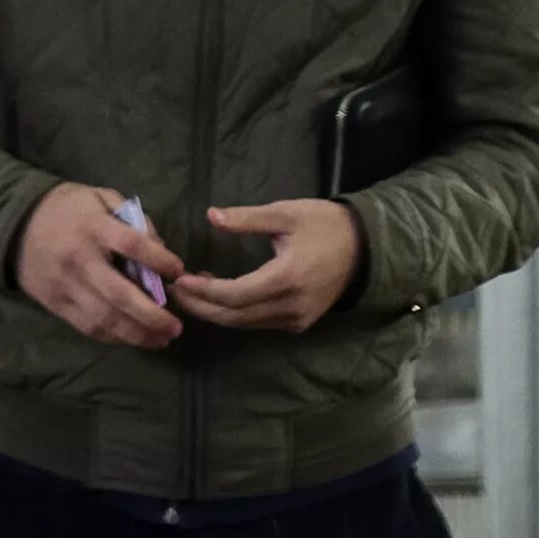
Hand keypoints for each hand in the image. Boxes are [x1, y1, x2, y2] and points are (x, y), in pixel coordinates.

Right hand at [14, 183, 184, 348]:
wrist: (15, 226)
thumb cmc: (66, 209)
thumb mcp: (99, 197)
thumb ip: (132, 217)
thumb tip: (160, 248)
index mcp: (92, 227)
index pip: (132, 245)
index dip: (160, 260)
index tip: (179, 271)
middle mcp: (80, 259)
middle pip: (121, 294)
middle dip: (153, 315)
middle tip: (177, 326)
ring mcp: (66, 285)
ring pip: (106, 318)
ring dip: (138, 333)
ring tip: (162, 339)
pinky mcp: (56, 303)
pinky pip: (88, 326)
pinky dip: (114, 337)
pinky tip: (133, 338)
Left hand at [171, 200, 360, 332]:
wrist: (365, 249)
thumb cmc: (324, 225)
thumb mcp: (286, 214)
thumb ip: (247, 219)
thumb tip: (211, 216)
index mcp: (287, 279)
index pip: (234, 295)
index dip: (203, 291)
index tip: (179, 279)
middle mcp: (290, 307)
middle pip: (234, 316)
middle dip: (200, 306)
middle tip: (172, 290)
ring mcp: (296, 319)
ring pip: (244, 323)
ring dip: (214, 311)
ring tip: (188, 290)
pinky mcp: (298, 323)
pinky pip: (258, 323)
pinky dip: (234, 312)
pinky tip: (217, 294)